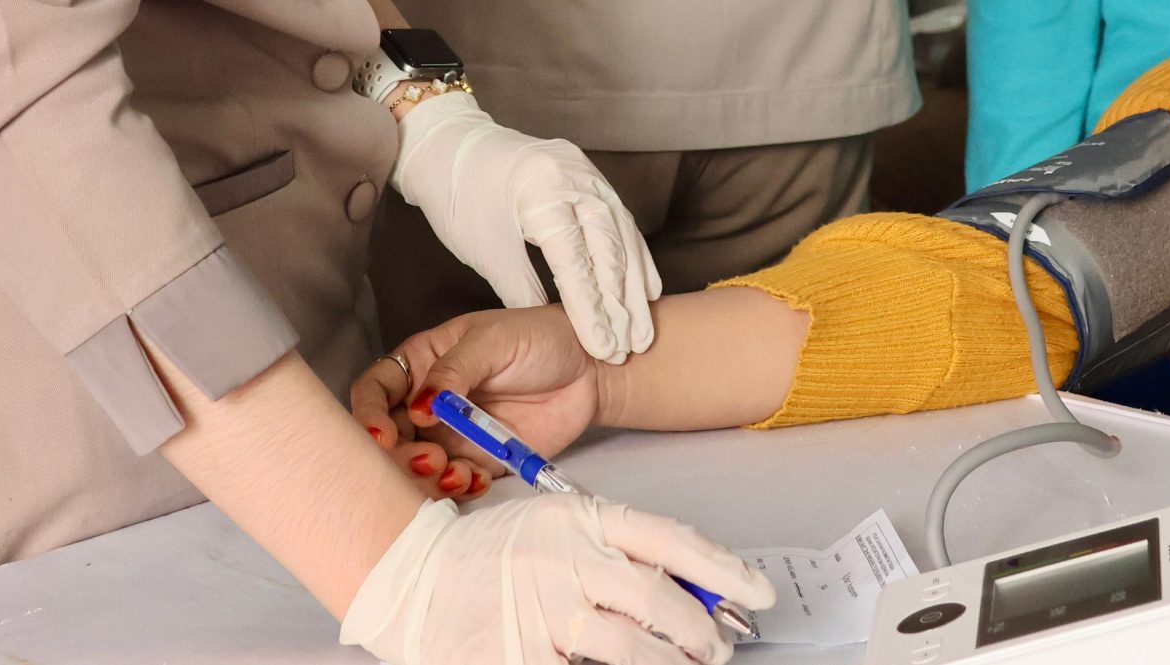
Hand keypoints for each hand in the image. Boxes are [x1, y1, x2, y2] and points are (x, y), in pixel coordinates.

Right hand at [338, 492, 772, 664]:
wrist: (410, 572)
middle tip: (717, 648)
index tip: (759, 594)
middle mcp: (567, 559)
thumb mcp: (556, 526)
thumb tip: (688, 588)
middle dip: (700, 633)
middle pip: (658, 600)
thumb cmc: (490, 551)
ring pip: (630, 650)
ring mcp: (542, 611)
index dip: (723, 569)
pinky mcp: (516, 656)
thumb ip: (615, 549)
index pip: (670, 540)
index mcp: (582, 518)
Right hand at [354, 307, 602, 499]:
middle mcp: (429, 402)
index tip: (382, 436)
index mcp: (423, 363)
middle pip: (390, 438)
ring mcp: (452, 435)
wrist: (590, 371)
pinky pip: (454, 484)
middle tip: (431, 458)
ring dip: (426, 480)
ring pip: (416, 467)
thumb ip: (454, 372)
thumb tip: (419, 408)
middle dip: (400, 456)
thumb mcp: (494, 341)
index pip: (376, 388)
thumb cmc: (540, 339)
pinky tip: (476, 482)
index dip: (368, 414)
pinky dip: (458, 490)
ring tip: (456, 475)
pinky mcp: (479, 461)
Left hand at [391, 93, 661, 361]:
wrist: (452, 147)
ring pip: (621, 233)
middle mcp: (572, 175)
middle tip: (632, 345)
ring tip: (643, 327)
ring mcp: (585, 171)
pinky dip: (632, 256)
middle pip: (608, 246)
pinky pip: (619, 219)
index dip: (591, 306)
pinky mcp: (588, 174)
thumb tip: (554, 328)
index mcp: (541, 190)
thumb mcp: (486, 250)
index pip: (575, 259)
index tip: (602, 345)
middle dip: (621, 301)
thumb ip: (522, 289)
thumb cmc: (460, 199)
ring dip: (634, 284)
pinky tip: (644, 286)